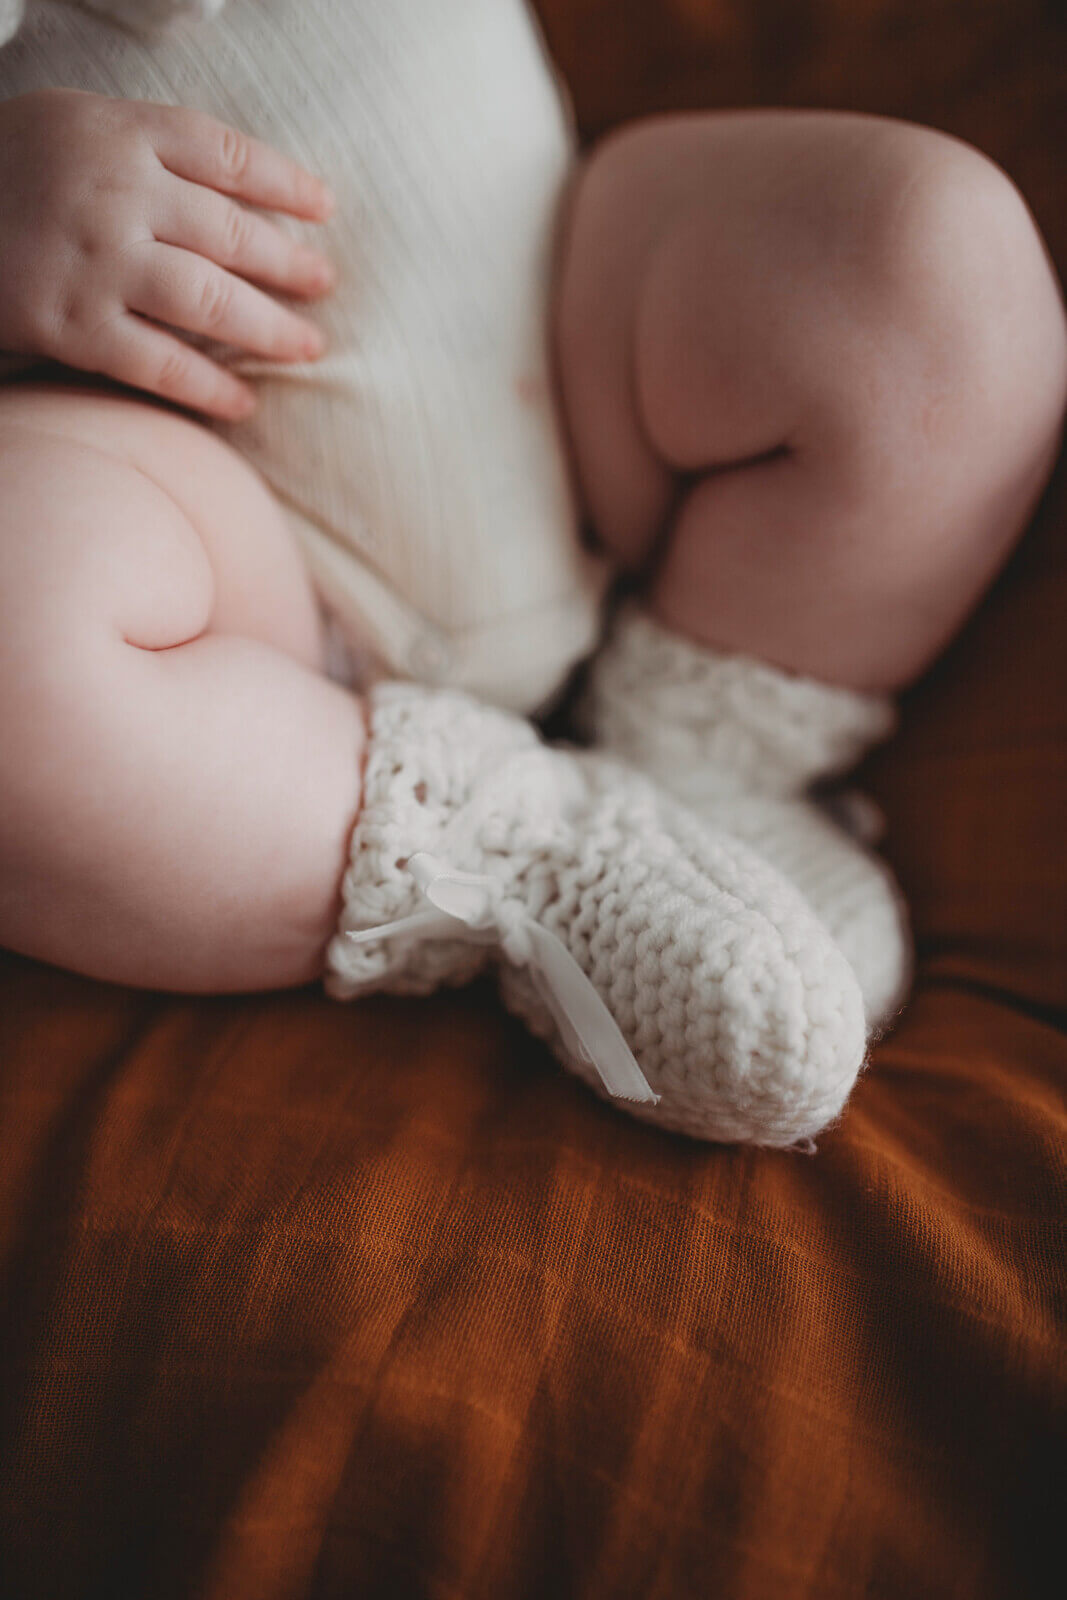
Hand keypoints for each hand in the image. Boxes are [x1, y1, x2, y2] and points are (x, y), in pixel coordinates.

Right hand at [0, 88, 336, 418]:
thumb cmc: (7, 168)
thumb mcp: (71, 126)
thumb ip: (147, 150)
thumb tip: (239, 196)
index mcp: (120, 132)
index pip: (227, 154)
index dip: (285, 184)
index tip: (325, 209)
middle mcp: (115, 194)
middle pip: (231, 233)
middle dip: (289, 264)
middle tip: (324, 286)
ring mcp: (95, 262)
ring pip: (210, 301)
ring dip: (270, 330)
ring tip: (307, 347)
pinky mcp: (71, 326)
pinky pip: (162, 363)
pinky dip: (211, 387)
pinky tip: (244, 402)